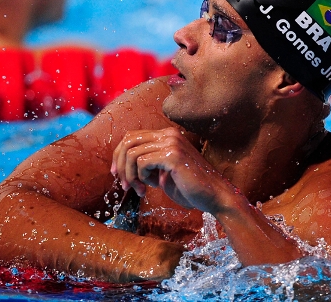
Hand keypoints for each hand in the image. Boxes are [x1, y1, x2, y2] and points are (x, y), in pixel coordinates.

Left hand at [110, 127, 234, 212]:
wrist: (213, 196)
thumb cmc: (188, 187)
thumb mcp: (162, 172)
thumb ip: (146, 164)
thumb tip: (121, 165)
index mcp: (167, 135)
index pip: (132, 136)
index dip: (119, 155)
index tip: (117, 174)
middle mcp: (169, 134)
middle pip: (128, 141)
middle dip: (121, 165)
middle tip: (124, 185)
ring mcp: (172, 143)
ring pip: (132, 153)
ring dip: (130, 175)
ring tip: (139, 190)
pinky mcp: (173, 156)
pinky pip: (142, 162)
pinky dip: (141, 177)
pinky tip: (150, 188)